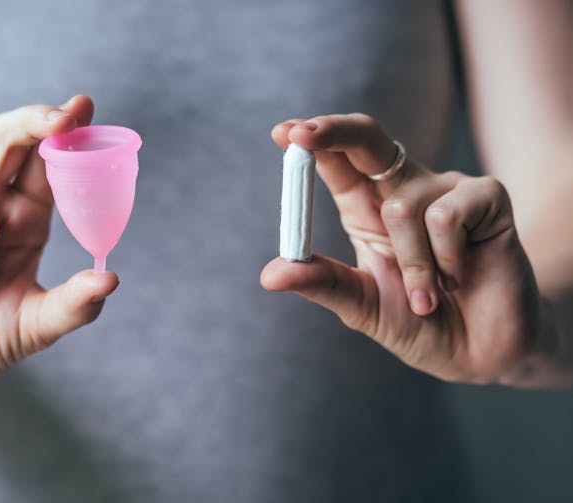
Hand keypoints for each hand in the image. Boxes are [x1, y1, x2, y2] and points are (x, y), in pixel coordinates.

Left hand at [262, 114, 550, 384]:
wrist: (481, 353)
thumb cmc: (419, 324)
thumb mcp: (361, 305)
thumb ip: (321, 284)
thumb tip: (269, 274)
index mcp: (366, 209)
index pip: (337, 161)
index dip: (312, 140)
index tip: (283, 132)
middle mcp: (403, 191)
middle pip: (367, 139)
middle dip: (332, 132)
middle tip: (300, 135)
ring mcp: (446, 191)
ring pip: (402, 204)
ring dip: (412, 264)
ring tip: (428, 297)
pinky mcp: (487, 198)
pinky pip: (447, 215)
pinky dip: (445, 258)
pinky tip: (459, 277)